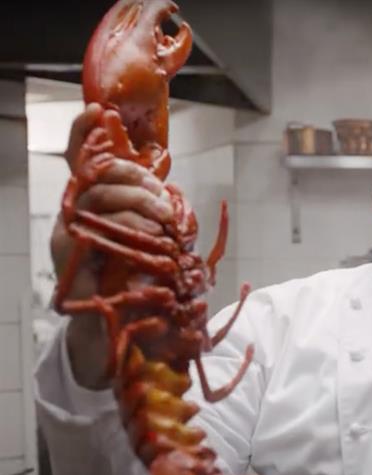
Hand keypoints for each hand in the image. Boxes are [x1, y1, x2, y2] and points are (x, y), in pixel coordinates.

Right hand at [51, 103, 172, 388]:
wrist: (116, 331)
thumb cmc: (135, 283)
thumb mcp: (149, 240)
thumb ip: (150, 212)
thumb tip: (168, 187)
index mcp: (91, 204)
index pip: (79, 158)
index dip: (84, 132)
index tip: (99, 110)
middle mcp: (74, 212)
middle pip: (96, 172)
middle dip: (134, 174)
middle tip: (163, 194)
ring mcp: (68, 231)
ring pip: (100, 195)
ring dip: (138, 200)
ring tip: (165, 219)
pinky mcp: (70, 253)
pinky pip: (96, 226)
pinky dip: (129, 226)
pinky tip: (150, 238)